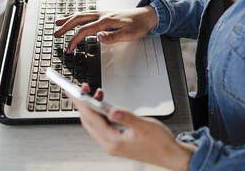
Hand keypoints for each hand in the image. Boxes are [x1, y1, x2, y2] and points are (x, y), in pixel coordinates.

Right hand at [54, 6, 156, 52]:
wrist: (145, 16)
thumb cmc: (138, 26)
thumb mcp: (128, 34)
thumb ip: (113, 37)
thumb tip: (99, 37)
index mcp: (105, 21)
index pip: (84, 31)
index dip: (74, 40)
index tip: (68, 49)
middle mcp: (101, 15)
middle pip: (78, 19)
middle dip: (65, 27)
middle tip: (56, 35)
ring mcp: (102, 13)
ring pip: (80, 14)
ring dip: (68, 19)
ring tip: (58, 23)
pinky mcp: (103, 13)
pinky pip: (86, 13)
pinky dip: (76, 15)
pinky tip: (73, 18)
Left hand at [69, 84, 195, 170]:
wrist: (170, 155)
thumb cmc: (160, 143)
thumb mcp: (144, 126)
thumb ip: (126, 117)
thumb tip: (111, 110)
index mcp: (113, 141)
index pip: (91, 118)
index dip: (81, 103)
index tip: (73, 92)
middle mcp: (109, 144)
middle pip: (88, 121)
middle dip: (83, 104)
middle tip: (82, 88)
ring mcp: (112, 144)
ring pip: (94, 124)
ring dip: (91, 108)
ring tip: (93, 93)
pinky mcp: (116, 142)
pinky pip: (101, 126)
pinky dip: (99, 114)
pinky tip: (103, 105)